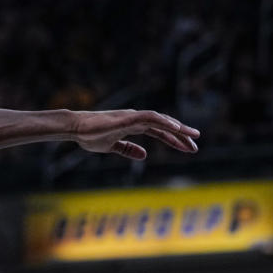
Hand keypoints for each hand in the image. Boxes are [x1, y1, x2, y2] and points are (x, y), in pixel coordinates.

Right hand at [72, 109, 199, 159]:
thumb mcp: (111, 147)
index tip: (188, 149)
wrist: (76, 128)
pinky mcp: (128, 118)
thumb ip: (127, 150)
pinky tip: (176, 128)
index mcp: (134, 126)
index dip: (174, 140)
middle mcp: (137, 119)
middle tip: (196, 146)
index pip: (159, 132)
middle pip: (164, 126)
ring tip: (193, 136)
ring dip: (178, 128)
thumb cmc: (89, 135)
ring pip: (161, 120)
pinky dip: (164, 122)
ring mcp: (133, 117)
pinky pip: (150, 118)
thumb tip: (144, 155)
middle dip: (181, 136)